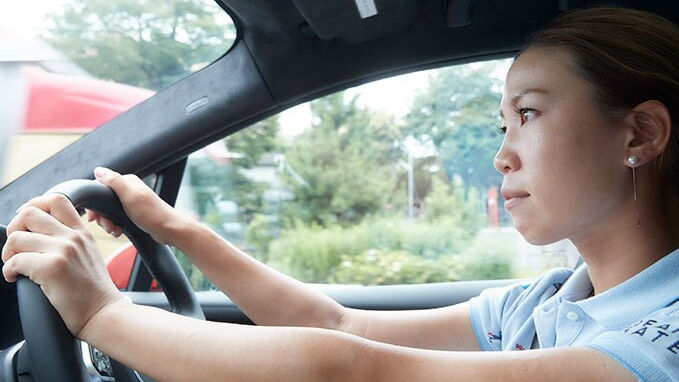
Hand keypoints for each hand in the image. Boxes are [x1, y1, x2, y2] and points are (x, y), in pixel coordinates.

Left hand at [1, 194, 124, 336]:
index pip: (56, 200)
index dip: (34, 206)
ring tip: (14, 267)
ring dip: (7, 253)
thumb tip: (38, 235)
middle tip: (15, 249)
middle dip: (14, 229)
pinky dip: (8, 271)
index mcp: (82, 232)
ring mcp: (63, 251)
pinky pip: (14, 261)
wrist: (103, 313)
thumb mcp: (88, 255)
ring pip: (16, 238)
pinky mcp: (52, 268)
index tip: (25, 224)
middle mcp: (73, 237)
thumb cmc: (93, 292)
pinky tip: (15, 278)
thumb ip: (70, 241)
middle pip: (29, 213)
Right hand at [87, 167, 185, 244]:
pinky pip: (117, 219)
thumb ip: (114, 181)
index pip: (100, 188)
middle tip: (107, 226)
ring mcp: (131, 202)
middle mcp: (129, 189)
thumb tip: (98, 170)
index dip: (95, 204)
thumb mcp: (130, 195)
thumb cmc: (152, 213)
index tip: (93, 217)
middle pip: (103, 201)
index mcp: (127, 182)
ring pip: (109, 212)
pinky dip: (115, 226)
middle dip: (102, 216)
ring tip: (114, 230)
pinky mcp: (134, 213)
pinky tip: (119, 231)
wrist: (169, 229)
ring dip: (108, 223)